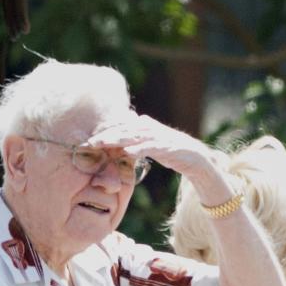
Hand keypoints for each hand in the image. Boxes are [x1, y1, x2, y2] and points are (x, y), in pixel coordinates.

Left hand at [85, 114, 222, 181]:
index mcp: (144, 126)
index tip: (88, 140)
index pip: (120, 128)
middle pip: (123, 129)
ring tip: (102, 143)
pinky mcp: (167, 146)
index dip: (104, 133)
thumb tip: (125, 136)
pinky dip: (138, 149)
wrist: (196, 159)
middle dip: (105, 135)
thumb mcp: (151, 146)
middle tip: (89, 142)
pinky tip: (127, 152)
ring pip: (133, 136)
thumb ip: (138, 140)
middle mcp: (150, 128)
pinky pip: (150, 147)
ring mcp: (158, 136)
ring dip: (117, 139)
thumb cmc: (172, 153)